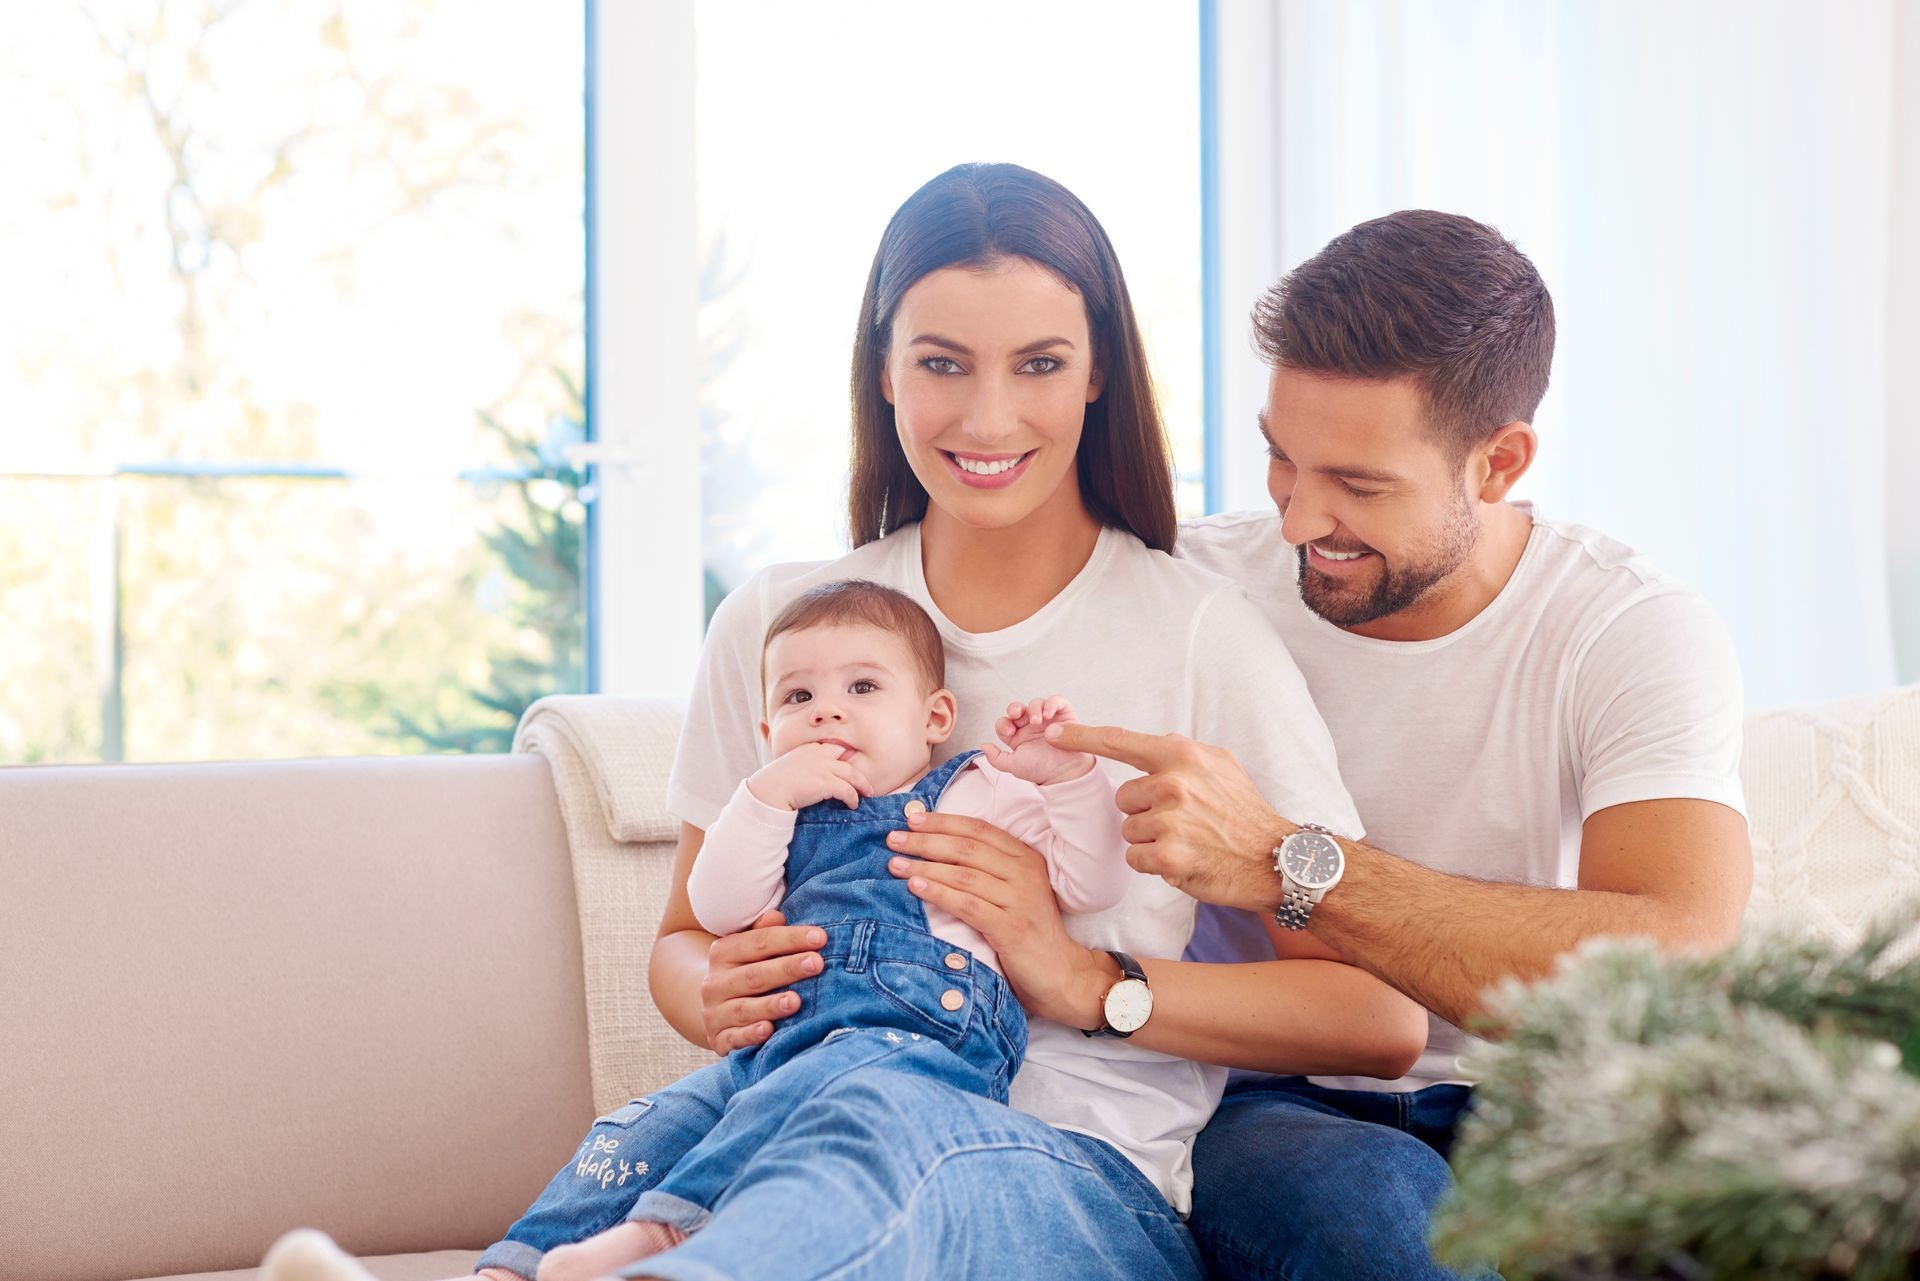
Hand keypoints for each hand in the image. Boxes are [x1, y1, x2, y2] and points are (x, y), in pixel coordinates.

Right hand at [699, 909, 825, 1052]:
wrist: (715, 1007)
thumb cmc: (745, 971)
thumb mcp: (750, 948)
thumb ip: (765, 932)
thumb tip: (777, 915)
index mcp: (722, 952)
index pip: (759, 942)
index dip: (790, 938)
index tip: (820, 937)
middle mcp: (715, 982)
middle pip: (754, 975)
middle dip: (787, 968)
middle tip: (817, 964)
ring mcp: (714, 1012)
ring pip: (744, 1008)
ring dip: (771, 1005)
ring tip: (797, 1001)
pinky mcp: (718, 1038)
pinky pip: (734, 1038)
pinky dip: (750, 1035)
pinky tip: (769, 1030)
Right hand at [745, 741, 873, 810]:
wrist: (769, 790)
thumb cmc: (775, 782)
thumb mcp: (789, 765)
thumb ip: (802, 765)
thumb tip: (809, 776)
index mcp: (810, 748)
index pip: (833, 748)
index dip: (843, 757)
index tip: (849, 765)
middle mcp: (820, 754)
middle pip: (848, 757)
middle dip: (857, 769)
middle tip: (865, 781)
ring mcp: (825, 767)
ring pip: (853, 774)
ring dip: (862, 785)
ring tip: (866, 793)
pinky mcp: (827, 783)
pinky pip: (848, 790)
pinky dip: (853, 798)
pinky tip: (853, 804)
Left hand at [886, 812, 1113, 1028]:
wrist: (1061, 973)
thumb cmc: (1030, 931)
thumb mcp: (1014, 891)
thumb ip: (988, 870)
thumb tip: (938, 851)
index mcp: (1026, 857)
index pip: (979, 829)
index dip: (944, 821)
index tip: (912, 819)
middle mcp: (1025, 872)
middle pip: (967, 847)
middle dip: (926, 840)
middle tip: (894, 839)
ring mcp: (1020, 898)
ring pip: (964, 873)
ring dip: (925, 866)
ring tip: (895, 863)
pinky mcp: (1011, 926)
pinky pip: (967, 904)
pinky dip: (939, 893)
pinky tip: (915, 887)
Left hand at [981, 696, 1093, 786]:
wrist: (1065, 773)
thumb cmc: (1041, 770)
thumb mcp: (1014, 766)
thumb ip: (996, 758)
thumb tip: (984, 745)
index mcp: (1017, 737)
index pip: (1005, 722)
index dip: (1004, 724)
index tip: (1010, 733)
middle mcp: (1031, 726)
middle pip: (1018, 708)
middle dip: (1015, 708)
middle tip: (1017, 714)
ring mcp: (1047, 719)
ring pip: (1036, 703)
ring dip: (1034, 708)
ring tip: (1038, 720)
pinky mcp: (1064, 715)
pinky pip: (1057, 701)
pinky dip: (1052, 703)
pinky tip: (1049, 713)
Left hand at [1046, 721, 1292, 912]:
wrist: (1276, 859)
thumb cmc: (1245, 812)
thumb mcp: (1223, 765)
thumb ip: (1184, 753)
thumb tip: (1157, 740)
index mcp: (1183, 756)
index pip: (1120, 741)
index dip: (1081, 737)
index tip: (1052, 733)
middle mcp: (1174, 783)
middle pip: (1123, 798)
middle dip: (1143, 812)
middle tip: (1182, 822)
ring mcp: (1171, 820)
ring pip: (1128, 830)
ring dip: (1149, 840)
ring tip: (1187, 841)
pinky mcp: (1170, 856)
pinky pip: (1136, 858)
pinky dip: (1154, 864)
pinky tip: (1183, 860)